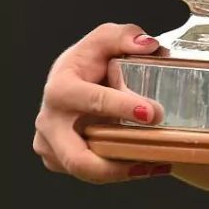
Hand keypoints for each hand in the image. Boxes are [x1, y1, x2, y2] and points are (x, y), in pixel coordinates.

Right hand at [33, 23, 167, 182]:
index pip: (92, 100)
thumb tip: (148, 44)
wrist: (72, 77)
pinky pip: (90, 172)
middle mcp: (50, 122)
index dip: (122, 108)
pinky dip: (119, 171)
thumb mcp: (107, 37)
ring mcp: (51, 145)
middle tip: (152, 157)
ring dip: (122, 171)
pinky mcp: (60, 160)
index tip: (152, 113)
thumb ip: (127, 36)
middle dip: (115, 163)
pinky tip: (147, 164)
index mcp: (60, 88)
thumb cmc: (89, 58)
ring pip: (86, 170)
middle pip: (77, 157)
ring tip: (157, 165)